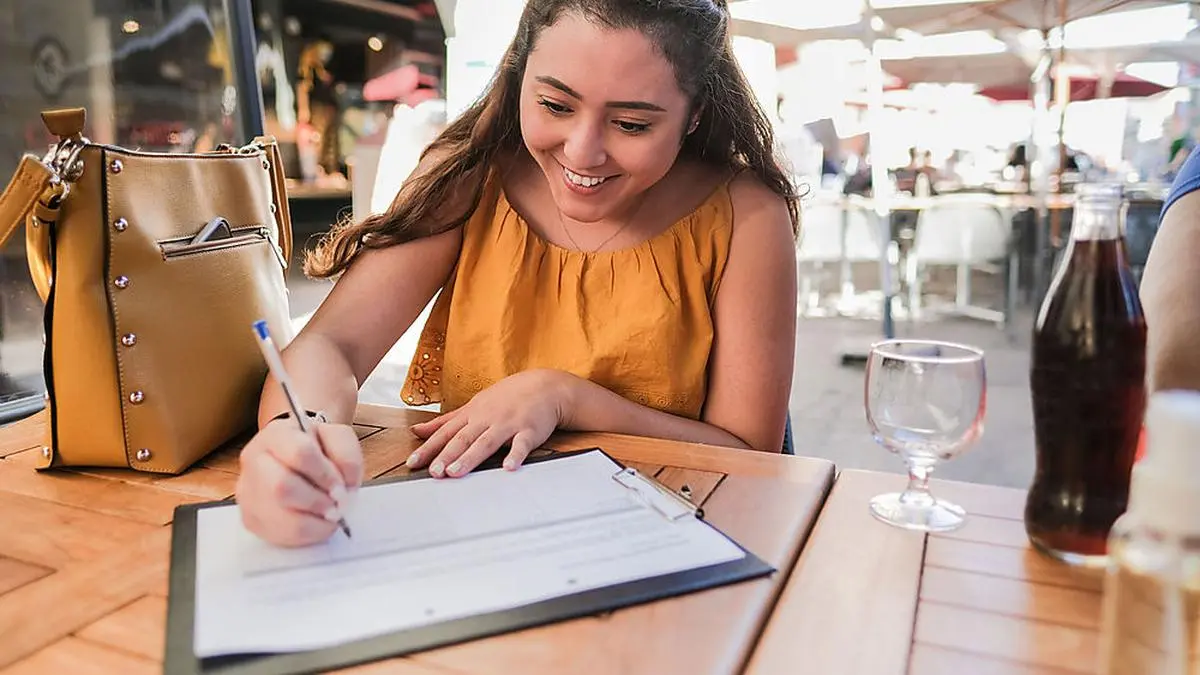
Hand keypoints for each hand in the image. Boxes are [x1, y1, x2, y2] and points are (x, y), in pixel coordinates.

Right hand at [235, 417, 363, 546]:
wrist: (298, 460)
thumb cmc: (318, 449)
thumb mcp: (337, 438)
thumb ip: (347, 454)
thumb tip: (345, 485)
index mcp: (276, 434)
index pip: (300, 453)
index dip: (326, 475)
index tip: (342, 486)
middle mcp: (254, 459)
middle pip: (282, 487)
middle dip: (317, 501)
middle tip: (336, 505)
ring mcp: (248, 490)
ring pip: (280, 515)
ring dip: (314, 520)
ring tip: (330, 514)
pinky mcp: (251, 517)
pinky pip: (279, 534)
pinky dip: (308, 533)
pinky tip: (318, 523)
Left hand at [406, 369, 572, 477]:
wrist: (545, 386)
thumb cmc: (508, 398)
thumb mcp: (473, 406)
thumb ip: (445, 421)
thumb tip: (417, 430)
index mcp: (472, 415)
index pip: (446, 433)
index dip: (429, 448)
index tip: (413, 463)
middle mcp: (487, 419)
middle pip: (463, 439)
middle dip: (447, 455)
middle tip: (434, 472)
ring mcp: (508, 424)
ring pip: (486, 442)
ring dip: (471, 457)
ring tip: (456, 472)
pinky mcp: (530, 430)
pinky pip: (522, 445)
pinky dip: (515, 455)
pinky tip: (508, 468)